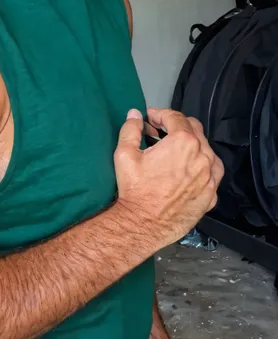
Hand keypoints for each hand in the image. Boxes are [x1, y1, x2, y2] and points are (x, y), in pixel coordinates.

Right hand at [113, 108, 223, 248]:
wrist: (144, 224)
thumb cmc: (135, 189)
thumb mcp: (125, 154)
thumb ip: (130, 129)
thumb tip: (135, 114)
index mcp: (183, 142)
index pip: (175, 117)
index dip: (160, 114)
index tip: (150, 118)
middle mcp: (202, 156)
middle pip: (194, 129)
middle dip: (176, 125)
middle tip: (159, 131)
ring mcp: (210, 176)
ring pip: (206, 149)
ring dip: (191, 144)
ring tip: (174, 151)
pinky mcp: (212, 194)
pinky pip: (212, 172)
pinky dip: (201, 165)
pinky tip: (188, 169)